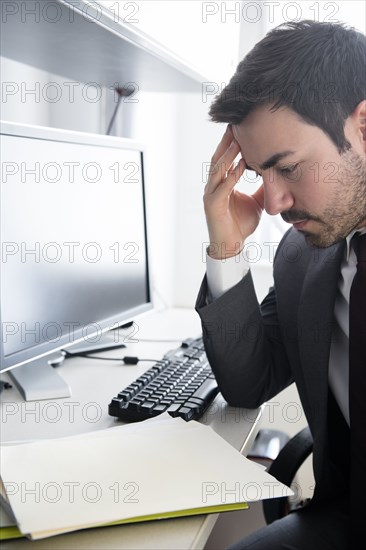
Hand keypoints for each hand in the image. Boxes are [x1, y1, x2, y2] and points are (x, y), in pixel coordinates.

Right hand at [203, 125, 263, 259]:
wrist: (232, 246)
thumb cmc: (241, 225)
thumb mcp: (257, 201)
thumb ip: (263, 188)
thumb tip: (276, 175)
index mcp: (222, 183)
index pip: (225, 158)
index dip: (231, 143)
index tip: (241, 128)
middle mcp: (213, 186)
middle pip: (218, 158)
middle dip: (227, 142)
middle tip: (236, 124)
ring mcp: (211, 195)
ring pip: (218, 169)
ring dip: (228, 154)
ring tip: (237, 139)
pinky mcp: (213, 205)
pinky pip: (223, 187)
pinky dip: (232, 175)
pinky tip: (240, 165)